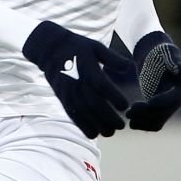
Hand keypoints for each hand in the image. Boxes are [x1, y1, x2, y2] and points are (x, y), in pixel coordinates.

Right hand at [23, 20, 129, 138]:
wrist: (50, 50)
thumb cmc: (78, 47)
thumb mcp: (96, 47)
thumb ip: (113, 58)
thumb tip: (129, 66)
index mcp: (87, 67)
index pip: (101, 84)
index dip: (113, 96)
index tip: (125, 106)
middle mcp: (76, 81)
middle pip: (93, 103)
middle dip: (108, 117)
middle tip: (121, 126)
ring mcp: (68, 92)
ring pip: (83, 112)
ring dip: (96, 125)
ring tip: (110, 133)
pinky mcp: (63, 98)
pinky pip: (72, 115)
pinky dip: (82, 126)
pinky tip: (93, 134)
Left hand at [126, 31, 180, 130]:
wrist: (154, 58)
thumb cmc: (160, 51)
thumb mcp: (166, 52)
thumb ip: (173, 60)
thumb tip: (179, 69)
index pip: (175, 98)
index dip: (162, 102)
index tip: (148, 102)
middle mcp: (179, 99)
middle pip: (165, 113)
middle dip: (147, 113)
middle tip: (129, 110)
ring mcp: (169, 107)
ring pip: (158, 122)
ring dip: (142, 122)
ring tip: (127, 114)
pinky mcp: (158, 111)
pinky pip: (151, 124)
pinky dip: (141, 124)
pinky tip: (129, 119)